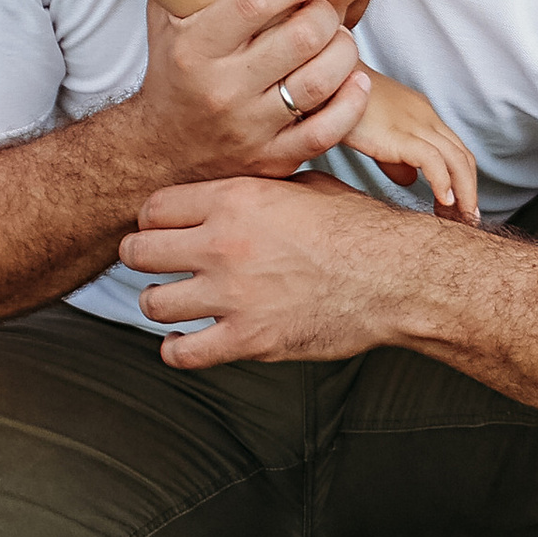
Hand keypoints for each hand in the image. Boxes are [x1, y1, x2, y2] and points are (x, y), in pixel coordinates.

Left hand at [121, 173, 433, 369]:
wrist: (397, 276)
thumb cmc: (360, 228)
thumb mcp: (305, 186)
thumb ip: (258, 187)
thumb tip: (235, 183)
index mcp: (235, 200)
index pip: (154, 207)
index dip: (153, 218)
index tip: (160, 227)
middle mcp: (224, 245)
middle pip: (140, 251)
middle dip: (142, 256)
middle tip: (153, 262)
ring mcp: (233, 296)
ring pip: (153, 303)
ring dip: (160, 302)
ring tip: (173, 301)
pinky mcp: (249, 340)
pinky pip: (183, 353)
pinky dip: (177, 349)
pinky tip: (185, 340)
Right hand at [126, 0, 370, 188]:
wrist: (161, 149)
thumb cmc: (175, 74)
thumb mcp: (168, 21)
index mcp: (196, 50)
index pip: (253, 4)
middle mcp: (222, 89)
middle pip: (298, 40)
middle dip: (323, 15)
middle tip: (325, 9)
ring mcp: (249, 127)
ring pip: (318, 84)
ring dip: (343, 53)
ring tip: (340, 40)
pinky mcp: (272, 157)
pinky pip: (325, 131)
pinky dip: (350, 104)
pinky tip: (357, 81)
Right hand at [351, 71, 479, 221]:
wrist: (326, 82)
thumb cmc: (343, 105)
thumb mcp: (376, 133)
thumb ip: (395, 158)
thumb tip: (410, 180)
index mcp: (422, 115)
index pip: (455, 149)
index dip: (463, 179)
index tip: (460, 206)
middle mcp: (425, 117)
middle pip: (463, 156)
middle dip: (470, 189)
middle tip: (470, 218)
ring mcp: (415, 123)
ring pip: (456, 159)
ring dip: (465, 192)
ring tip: (463, 217)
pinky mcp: (398, 133)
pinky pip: (432, 159)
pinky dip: (443, 182)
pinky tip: (443, 202)